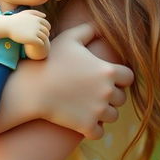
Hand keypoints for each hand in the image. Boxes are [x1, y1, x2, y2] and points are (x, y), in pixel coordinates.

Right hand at [7, 10, 50, 45]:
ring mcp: (35, 32)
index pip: (47, 25)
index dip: (46, 29)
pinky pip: (41, 42)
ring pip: (44, 37)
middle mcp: (38, 25)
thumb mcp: (26, 13)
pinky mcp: (32, 39)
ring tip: (39, 41)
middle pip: (46, 32)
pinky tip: (36, 44)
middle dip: (45, 35)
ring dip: (43, 40)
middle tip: (41, 38)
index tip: (42, 32)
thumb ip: (36, 13)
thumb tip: (45, 16)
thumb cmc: (16, 19)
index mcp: (37, 19)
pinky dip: (40, 44)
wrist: (7, 26)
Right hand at [37, 22, 132, 139]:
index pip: (129, 77)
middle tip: (93, 93)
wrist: (31, 88)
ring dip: (103, 113)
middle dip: (110, 96)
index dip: (119, 78)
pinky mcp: (86, 126)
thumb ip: (88, 30)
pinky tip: (82, 121)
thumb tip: (99, 27)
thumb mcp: (69, 38)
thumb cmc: (50, 60)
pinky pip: (99, 132)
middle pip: (121, 98)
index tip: (107, 78)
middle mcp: (107, 92)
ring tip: (88, 107)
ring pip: (112, 116)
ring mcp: (98, 111)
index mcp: (107, 71)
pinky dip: (93, 129)